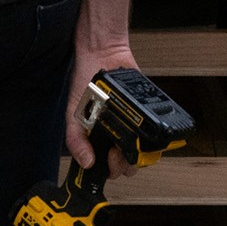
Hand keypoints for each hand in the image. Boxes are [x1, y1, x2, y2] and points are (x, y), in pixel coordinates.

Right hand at [64, 40, 141, 171]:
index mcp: (98, 140)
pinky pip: (152, 133)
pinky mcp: (144, 115)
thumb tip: (86, 162)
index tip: (108, 160)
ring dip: (138, 153)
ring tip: (129, 142)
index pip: (109, 168)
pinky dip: (151, 137)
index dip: (111, 169)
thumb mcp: (74, 114)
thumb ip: (75, 140)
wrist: (103, 56)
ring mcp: (132, 126)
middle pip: (128, 165)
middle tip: (118, 152)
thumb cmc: (85, 82)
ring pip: (142, 153)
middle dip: (125, 164)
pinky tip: (142, 131)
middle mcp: (116, 136)